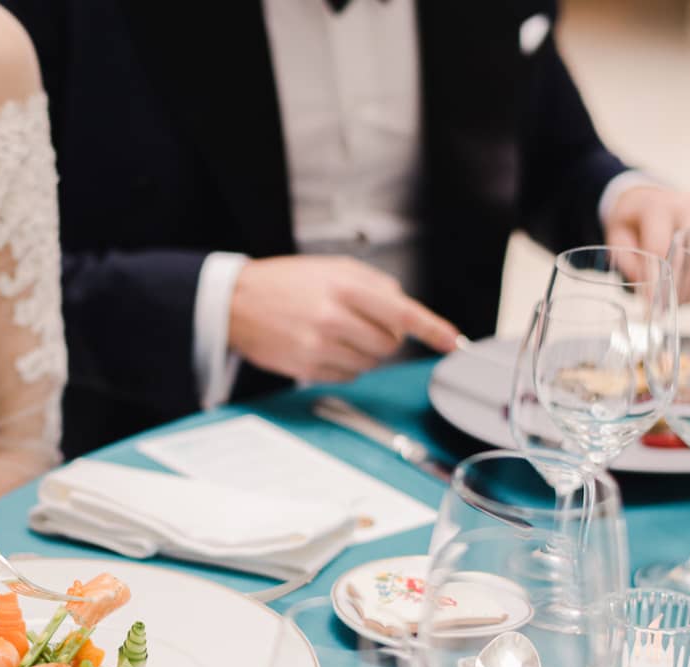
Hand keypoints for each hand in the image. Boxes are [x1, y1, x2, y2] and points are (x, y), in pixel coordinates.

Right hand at [227, 255, 458, 382]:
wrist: (236, 303)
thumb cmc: (285, 282)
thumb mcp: (332, 267)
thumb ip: (373, 285)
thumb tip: (405, 311)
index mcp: (344, 286)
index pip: (402, 313)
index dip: (433, 329)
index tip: (453, 342)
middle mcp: (333, 317)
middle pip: (390, 343)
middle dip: (386, 336)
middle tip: (362, 323)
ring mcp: (319, 346)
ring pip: (371, 363)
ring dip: (365, 352)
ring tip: (338, 333)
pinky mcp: (307, 368)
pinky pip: (348, 375)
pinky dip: (346, 365)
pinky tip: (324, 348)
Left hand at [604, 185, 689, 297]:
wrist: (650, 197)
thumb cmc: (632, 220)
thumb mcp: (617, 238)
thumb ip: (628, 262)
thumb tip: (649, 289)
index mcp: (658, 206)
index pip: (661, 250)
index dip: (658, 282)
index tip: (653, 307)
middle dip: (681, 290)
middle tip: (667, 308)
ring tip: (675, 292)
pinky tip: (689, 274)